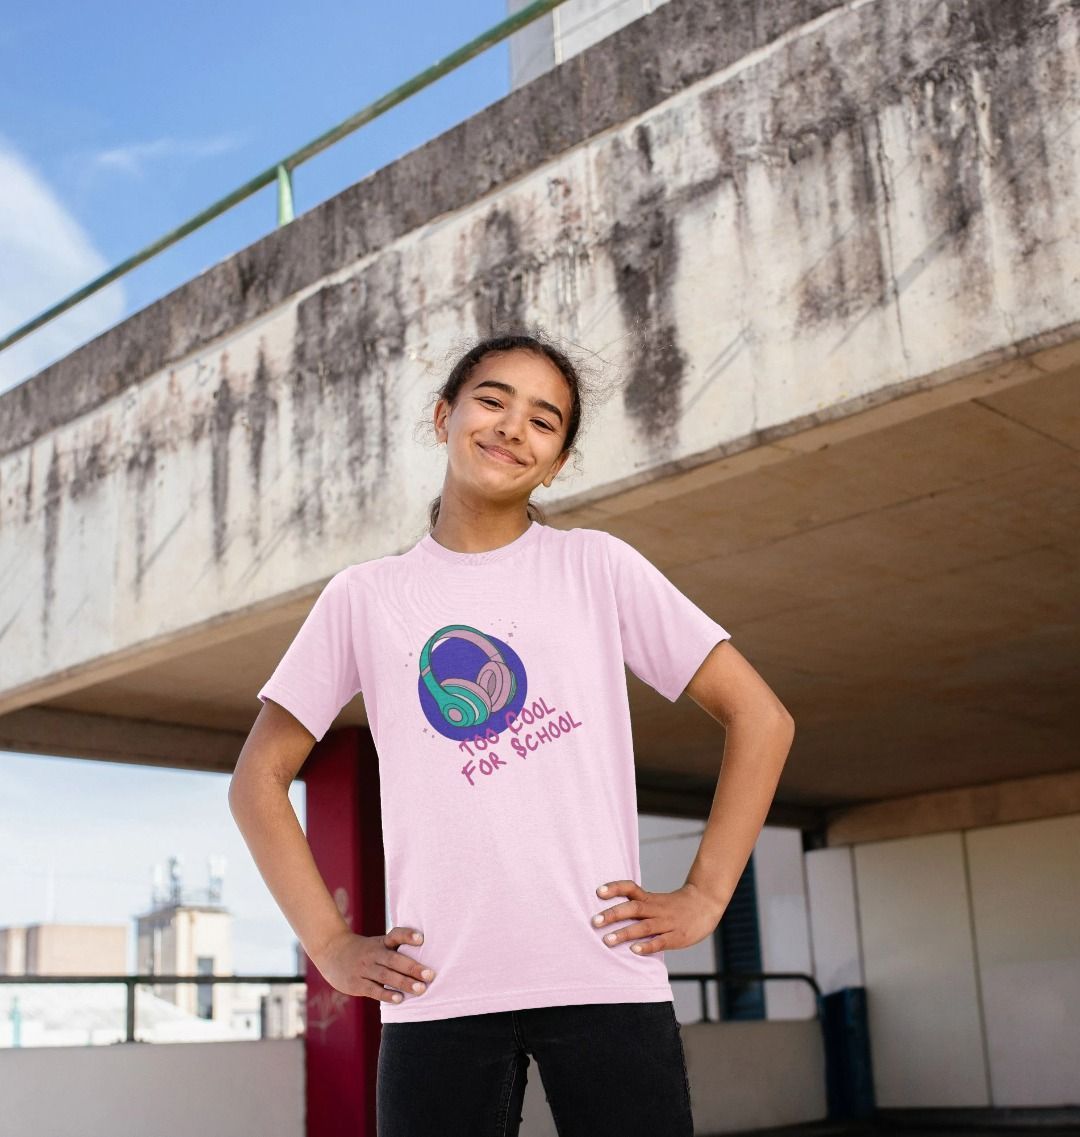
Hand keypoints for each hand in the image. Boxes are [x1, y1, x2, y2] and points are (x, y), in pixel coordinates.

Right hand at [311, 926, 436, 1003]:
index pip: (395, 935)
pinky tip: (400, 999)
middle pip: (394, 960)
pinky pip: (374, 990)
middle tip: (430, 975)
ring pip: (386, 976)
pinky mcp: (356, 983)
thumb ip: (397, 949)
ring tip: (421, 989)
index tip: (421, 938)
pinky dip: (387, 995)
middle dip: (413, 968)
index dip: (408, 935)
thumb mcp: (379, 944)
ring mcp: (364, 969)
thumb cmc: (365, 950)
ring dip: (404, 983)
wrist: (332, 951)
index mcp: (381, 943)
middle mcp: (373, 954)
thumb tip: (426, 959)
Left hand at [591, 880, 725, 953]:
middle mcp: (656, 909)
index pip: (631, 889)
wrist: (706, 904)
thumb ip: (638, 906)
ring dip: (625, 933)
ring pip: (644, 926)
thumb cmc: (676, 905)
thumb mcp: (656, 901)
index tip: (598, 891)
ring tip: (607, 940)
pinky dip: (647, 946)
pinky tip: (634, 950)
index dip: (615, 889)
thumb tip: (610, 913)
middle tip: (595, 921)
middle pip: (633, 908)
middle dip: (613, 914)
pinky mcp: (678, 936)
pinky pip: (661, 942)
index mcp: (650, 898)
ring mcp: (667, 922)